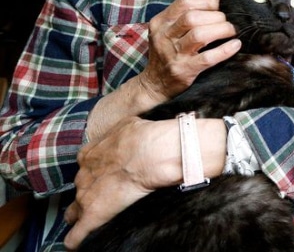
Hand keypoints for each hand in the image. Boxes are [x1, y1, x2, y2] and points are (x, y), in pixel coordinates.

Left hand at [64, 117, 181, 249]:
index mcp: (89, 155)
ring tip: (88, 222)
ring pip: (72, 213)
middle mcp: (82, 176)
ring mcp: (85, 197)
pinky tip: (77, 244)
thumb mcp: (128, 125)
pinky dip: (75, 240)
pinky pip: (76, 236)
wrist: (148, 153)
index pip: (84, 167)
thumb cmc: (142, 137)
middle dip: (88, 193)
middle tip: (102, 195)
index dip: (94, 173)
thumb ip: (120, 133)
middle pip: (79, 189)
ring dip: (79, 216)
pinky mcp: (92, 216)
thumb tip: (129, 132)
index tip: (104, 176)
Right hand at [138, 0, 240, 102]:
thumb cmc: (166, 53)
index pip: (185, 2)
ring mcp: (174, 54)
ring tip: (232, 31)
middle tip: (227, 21)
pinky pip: (208, 58)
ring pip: (199, 35)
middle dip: (215, 16)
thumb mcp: (167, 29)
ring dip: (221, 30)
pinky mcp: (185, 70)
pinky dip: (224, 50)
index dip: (206, 1)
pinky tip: (235, 45)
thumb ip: (183, 9)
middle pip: (192, 17)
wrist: (155, 84)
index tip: (219, 5)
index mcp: (161, 22)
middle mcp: (164, 36)